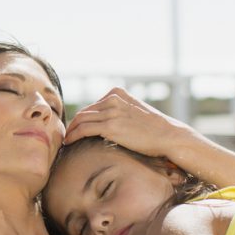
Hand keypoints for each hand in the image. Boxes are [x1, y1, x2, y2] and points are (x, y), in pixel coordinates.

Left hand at [64, 87, 197, 156]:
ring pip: (81, 120)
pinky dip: (73, 135)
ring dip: (71, 130)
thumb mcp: (134, 112)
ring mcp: (111, 111)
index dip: (82, 118)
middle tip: (67, 134)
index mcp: (118, 93)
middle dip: (74, 124)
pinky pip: (84, 129)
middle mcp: (113, 98)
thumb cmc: (154, 129)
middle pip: (85, 112)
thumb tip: (104, 123)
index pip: (93, 105)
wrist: (169, 136)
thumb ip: (119, 111)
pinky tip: (69, 142)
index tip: (75, 127)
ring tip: (66, 140)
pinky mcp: (110, 126)